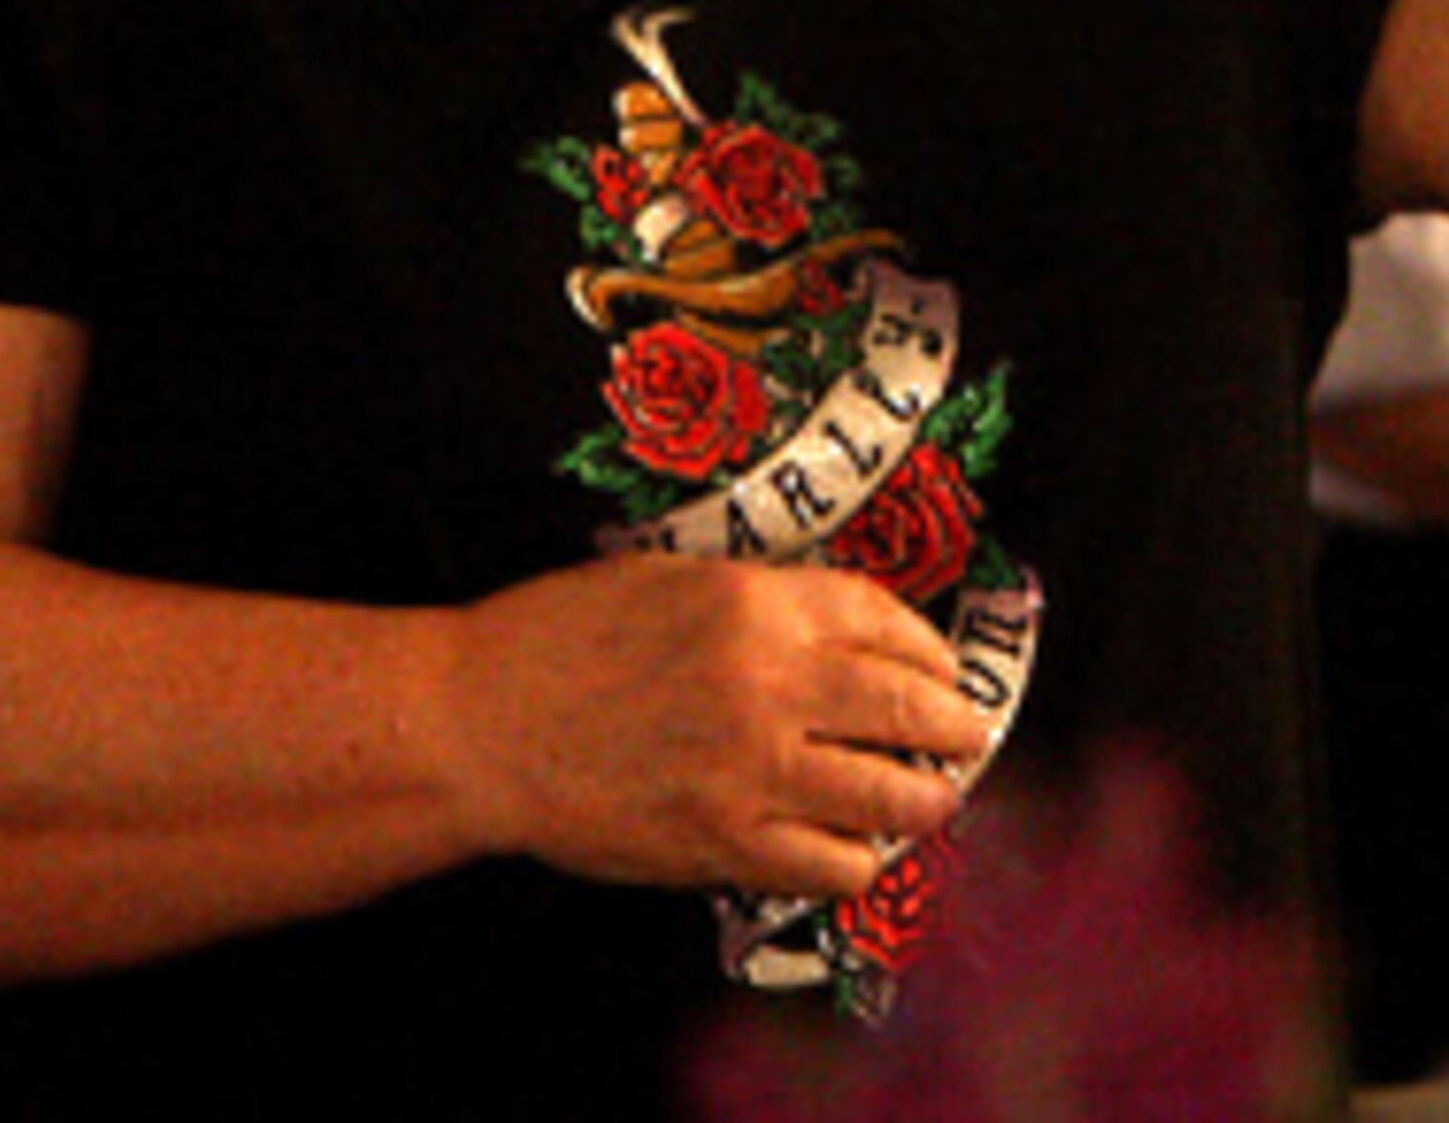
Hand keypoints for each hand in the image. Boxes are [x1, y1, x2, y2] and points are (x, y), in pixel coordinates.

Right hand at [447, 553, 986, 900]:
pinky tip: (850, 849)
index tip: (938, 665)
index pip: (883, 620)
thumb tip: (832, 632)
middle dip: (956, 724)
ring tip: (928, 798)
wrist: (479, 725)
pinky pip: (834, 866)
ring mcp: (755, 771)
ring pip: (893, 796)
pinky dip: (858, 860)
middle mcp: (772, 684)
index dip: (926, 646)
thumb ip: (755, 603)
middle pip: (911, 709)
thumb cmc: (555, 640)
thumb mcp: (665, 581)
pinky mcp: (728, 844)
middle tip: (968, 734)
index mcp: (755, 605)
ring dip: (925, 798)